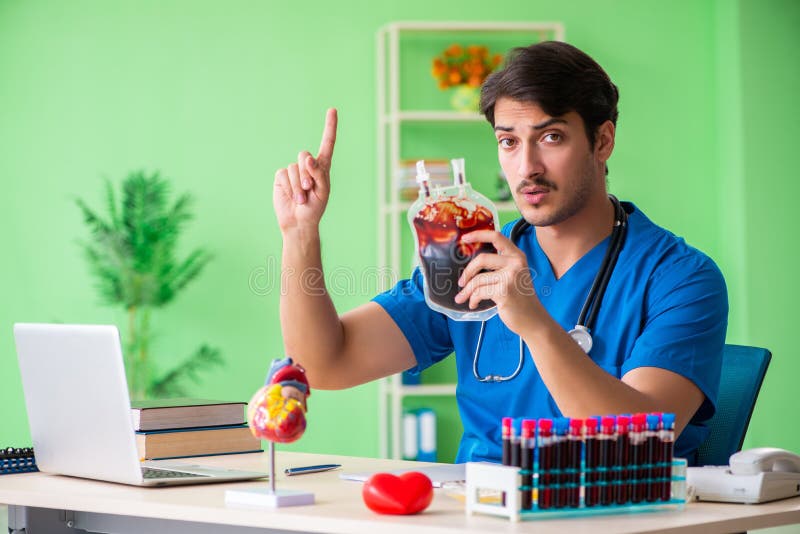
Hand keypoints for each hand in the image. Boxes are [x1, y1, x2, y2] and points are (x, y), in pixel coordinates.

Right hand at [273, 108, 337, 230]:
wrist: (298, 222)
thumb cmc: (315, 208)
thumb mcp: (323, 192)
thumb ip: (319, 174)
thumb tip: (308, 158)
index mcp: (322, 167)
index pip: (327, 143)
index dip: (330, 126)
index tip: (332, 109)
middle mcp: (307, 165)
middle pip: (304, 155)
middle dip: (306, 174)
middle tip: (309, 189)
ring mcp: (293, 170)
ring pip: (294, 167)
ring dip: (298, 185)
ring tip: (302, 199)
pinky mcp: (281, 177)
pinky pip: (283, 174)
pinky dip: (290, 187)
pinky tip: (293, 197)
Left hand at [454, 230, 541, 334]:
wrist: (533, 320)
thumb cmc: (520, 299)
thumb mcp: (514, 276)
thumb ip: (500, 265)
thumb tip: (472, 264)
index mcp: (517, 256)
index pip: (497, 237)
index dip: (479, 235)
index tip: (465, 238)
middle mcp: (515, 263)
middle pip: (482, 259)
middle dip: (467, 271)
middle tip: (461, 282)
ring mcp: (510, 277)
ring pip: (478, 279)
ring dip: (467, 291)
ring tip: (463, 298)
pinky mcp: (504, 291)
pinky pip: (479, 292)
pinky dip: (473, 299)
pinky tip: (474, 304)